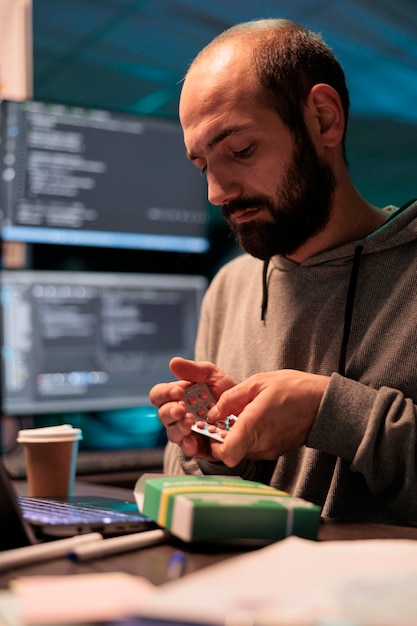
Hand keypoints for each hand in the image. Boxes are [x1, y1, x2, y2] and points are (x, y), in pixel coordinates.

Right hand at [149, 356, 235, 458]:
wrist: (249, 409)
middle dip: (170, 412)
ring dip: (178, 428)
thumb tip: (173, 362)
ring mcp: (187, 432)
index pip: (159, 395)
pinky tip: (192, 440)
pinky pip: (189, 450)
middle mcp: (178, 416)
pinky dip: (189, 446)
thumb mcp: (212, 376)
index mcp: (177, 397)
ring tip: (189, 422)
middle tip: (181, 409)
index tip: (179, 391)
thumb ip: (193, 370)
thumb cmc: (225, 391)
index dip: (164, 393)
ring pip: (173, 434)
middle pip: (163, 416)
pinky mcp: (200, 448)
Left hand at [206, 369, 329, 466]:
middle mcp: (260, 445)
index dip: (212, 445)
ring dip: (233, 438)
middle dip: (219, 439)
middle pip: (229, 454)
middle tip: (219, 420)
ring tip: (236, 417)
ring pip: (240, 451)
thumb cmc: (294, 388)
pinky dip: (246, 438)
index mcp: (254, 426)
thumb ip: (231, 398)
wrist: (325, 403)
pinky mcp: (274, 451)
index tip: (211, 429)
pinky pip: (252, 449)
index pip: (225, 455)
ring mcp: (268, 450)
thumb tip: (213, 413)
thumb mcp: (259, 382)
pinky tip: (251, 420)